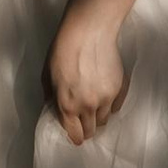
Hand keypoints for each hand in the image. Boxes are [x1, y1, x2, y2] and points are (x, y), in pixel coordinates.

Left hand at [46, 2, 127, 147]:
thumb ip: (51, 98)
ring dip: (97, 116)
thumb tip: (55, 110)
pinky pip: (116, 106)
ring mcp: (107, 98)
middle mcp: (88, 106)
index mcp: (67, 105)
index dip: (74, 137)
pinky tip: (104, 94)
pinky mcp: (120, 88)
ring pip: (104, 119)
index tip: (75, 135)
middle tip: (83, 121)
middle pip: (91, 131)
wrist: (89, 30)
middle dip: (86, 129)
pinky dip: (110, 105)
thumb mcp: (47, 75)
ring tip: (93, 105)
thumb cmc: (62, 50)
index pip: (75, 134)